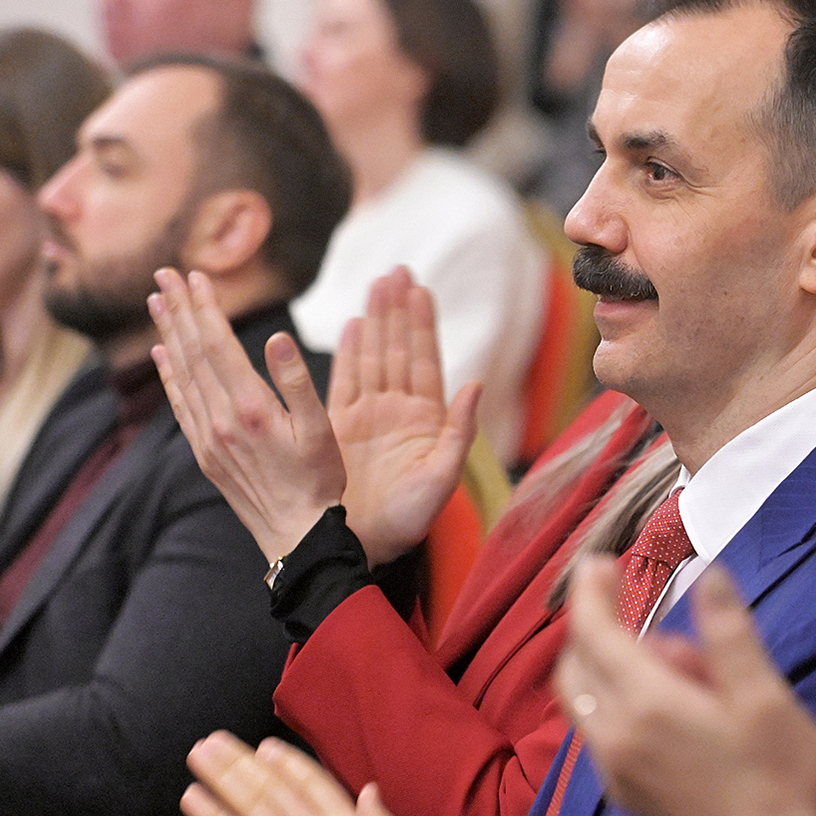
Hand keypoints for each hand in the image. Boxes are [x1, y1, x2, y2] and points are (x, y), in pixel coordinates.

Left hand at [149, 268, 342, 565]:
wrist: (297, 537)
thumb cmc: (320, 482)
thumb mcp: (322, 430)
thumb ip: (298, 381)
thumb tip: (277, 337)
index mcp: (250, 408)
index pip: (218, 345)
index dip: (205, 308)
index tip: (194, 275)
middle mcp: (220, 420)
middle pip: (193, 353)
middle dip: (178, 309)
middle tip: (163, 273)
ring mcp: (207, 438)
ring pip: (181, 374)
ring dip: (168, 334)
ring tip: (156, 301)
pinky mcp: (205, 453)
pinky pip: (179, 404)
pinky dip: (168, 374)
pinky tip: (162, 355)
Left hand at [180, 731, 431, 815]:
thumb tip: (369, 792)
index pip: (311, 782)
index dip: (285, 763)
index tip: (264, 748)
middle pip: (273, 787)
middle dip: (241, 761)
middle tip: (215, 742)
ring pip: (251, 806)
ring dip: (221, 777)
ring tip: (199, 757)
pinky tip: (195, 800)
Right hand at [326, 269, 479, 566]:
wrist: (363, 545)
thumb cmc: (408, 520)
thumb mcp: (442, 477)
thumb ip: (460, 430)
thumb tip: (476, 383)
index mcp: (425, 420)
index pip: (424, 360)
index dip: (422, 324)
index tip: (421, 288)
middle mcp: (397, 412)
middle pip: (398, 349)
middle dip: (398, 310)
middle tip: (397, 270)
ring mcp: (368, 417)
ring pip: (373, 358)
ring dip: (375, 322)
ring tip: (376, 284)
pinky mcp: (339, 427)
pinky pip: (344, 381)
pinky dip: (349, 353)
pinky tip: (351, 326)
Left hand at [557, 559, 815, 815]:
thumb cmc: (780, 788)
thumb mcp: (765, 698)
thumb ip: (729, 633)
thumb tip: (710, 576)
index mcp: (647, 707)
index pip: (594, 633)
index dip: (590, 592)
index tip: (599, 562)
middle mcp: (617, 740)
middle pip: (574, 667)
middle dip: (589, 625)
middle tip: (617, 593)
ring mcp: (618, 773)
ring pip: (585, 703)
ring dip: (605, 665)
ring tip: (668, 651)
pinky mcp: (630, 797)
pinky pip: (603, 733)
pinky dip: (617, 701)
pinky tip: (669, 701)